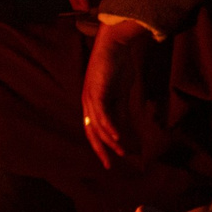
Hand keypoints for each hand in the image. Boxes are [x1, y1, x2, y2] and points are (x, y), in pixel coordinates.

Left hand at [81, 17, 151, 168]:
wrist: (115, 45)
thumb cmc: (118, 67)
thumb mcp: (121, 94)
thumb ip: (120, 111)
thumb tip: (123, 130)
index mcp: (93, 105)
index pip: (94, 131)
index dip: (101, 146)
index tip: (111, 160)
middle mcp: (88, 104)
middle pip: (91, 133)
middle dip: (100, 150)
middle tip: (109, 165)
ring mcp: (90, 98)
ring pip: (98, 126)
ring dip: (110, 141)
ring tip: (121, 152)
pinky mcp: (96, 91)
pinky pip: (102, 113)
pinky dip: (109, 126)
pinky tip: (117, 137)